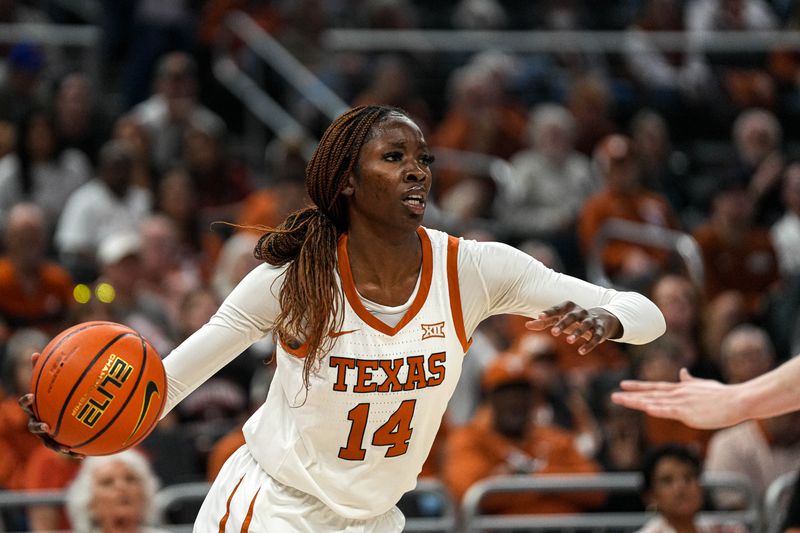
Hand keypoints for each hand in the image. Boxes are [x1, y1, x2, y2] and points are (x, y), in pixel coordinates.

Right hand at [18, 353, 82, 457]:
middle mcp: (38, 422)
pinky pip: (66, 450)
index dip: (27, 401)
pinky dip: (73, 453)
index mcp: (37, 408)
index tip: (32, 397)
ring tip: (65, 448)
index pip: (27, 404)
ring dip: (56, 446)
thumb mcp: (54, 382)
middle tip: (45, 426)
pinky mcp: (59, 444)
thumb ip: (47, 369)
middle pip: (34, 426)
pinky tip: (83, 455)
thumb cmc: (57, 396)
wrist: (63, 417)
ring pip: (49, 443)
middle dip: (38, 427)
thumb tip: (38, 352)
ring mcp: (47, 436)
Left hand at [525, 301, 620, 354]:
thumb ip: (544, 322)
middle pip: (572, 316)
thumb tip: (527, 325)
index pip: (558, 308)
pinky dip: (589, 344)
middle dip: (563, 323)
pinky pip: (595, 337)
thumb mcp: (559, 319)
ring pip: (585, 325)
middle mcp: (581, 312)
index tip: (540, 316)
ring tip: (568, 340)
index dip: (549, 312)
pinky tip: (581, 351)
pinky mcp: (600, 331)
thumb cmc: (573, 320)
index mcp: (569, 307)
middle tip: (553, 333)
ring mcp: (591, 321)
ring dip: (577, 333)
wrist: (601, 319)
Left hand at [611, 368, 743, 428]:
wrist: (738, 400)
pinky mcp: (689, 413)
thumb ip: (690, 380)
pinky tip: (645, 410)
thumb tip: (682, 372)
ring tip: (620, 400)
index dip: (638, 386)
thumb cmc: (723, 394)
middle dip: (631, 396)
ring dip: (635, 402)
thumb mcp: (703, 384)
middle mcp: (677, 394)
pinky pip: (669, 411)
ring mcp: (681, 403)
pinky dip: (657, 410)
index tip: (624, 385)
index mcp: (680, 389)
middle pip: (649, 395)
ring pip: (653, 402)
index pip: (654, 387)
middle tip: (613, 396)